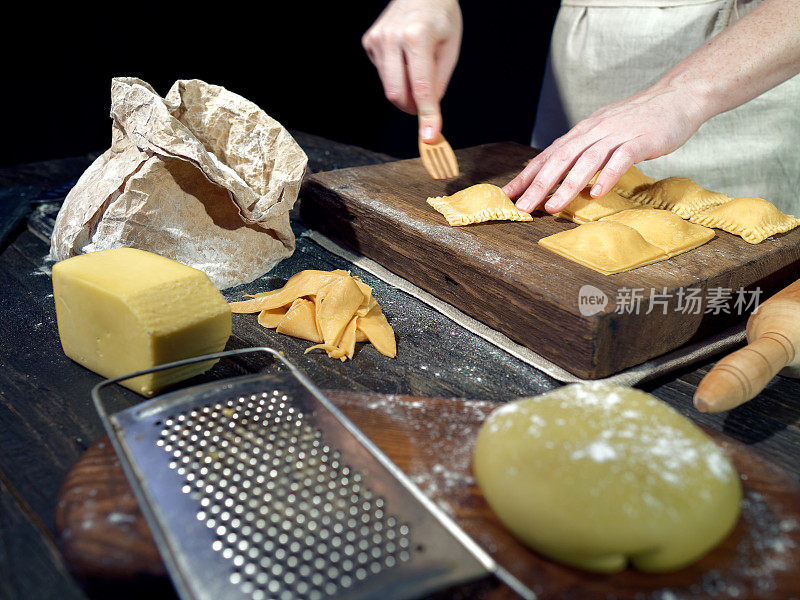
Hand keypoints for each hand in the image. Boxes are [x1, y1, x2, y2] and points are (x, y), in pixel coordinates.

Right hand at [362, 0, 461, 141]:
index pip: (421, 88)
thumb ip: (439, 83)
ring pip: (388, 87)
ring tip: (417, 68)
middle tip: (425, 107)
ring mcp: (377, 39)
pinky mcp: (369, 42)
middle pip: (396, 94)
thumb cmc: (441, 18)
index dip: (427, 115)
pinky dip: (396, 75)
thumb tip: (428, 116)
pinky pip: (383, 74)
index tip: (429, 137)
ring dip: (405, 90)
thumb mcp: (450, 49)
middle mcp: (393, 37)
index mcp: (418, 37)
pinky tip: (404, 57)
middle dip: (411, 108)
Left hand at [503, 82, 707, 213]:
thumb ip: (584, 151)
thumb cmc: (640, 119)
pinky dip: (607, 176)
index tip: (508, 195)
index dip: (527, 175)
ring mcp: (618, 134)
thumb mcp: (604, 132)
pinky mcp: (642, 139)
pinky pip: (621, 159)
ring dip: (567, 185)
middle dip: (538, 185)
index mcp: (583, 131)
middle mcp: (595, 131)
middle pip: (560, 159)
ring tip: (552, 207)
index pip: (548, 155)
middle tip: (522, 208)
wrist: (679, 95)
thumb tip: (561, 175)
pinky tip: (596, 194)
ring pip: (586, 161)